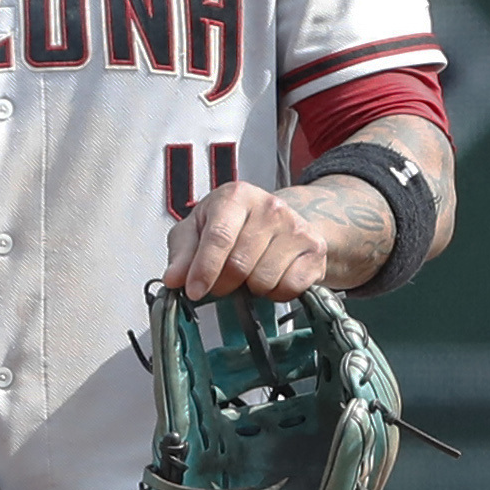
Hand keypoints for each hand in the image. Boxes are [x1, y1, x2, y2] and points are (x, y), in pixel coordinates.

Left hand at [165, 180, 349, 300]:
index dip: (204, 270)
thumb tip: (173, 279)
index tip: (194, 292)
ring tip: (249, 274)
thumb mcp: (196, 231)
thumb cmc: (232, 226)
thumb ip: (182, 254)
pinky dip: (276, 293)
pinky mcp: (315, 249)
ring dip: (251, 288)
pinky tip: (271, 278)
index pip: (219, 237)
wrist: (281, 223)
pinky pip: (290, 288)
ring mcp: (296, 227)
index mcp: (235, 197)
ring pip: (264, 280)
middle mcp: (269, 206)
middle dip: (224, 284)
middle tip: (222, 283)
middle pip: (240, 264)